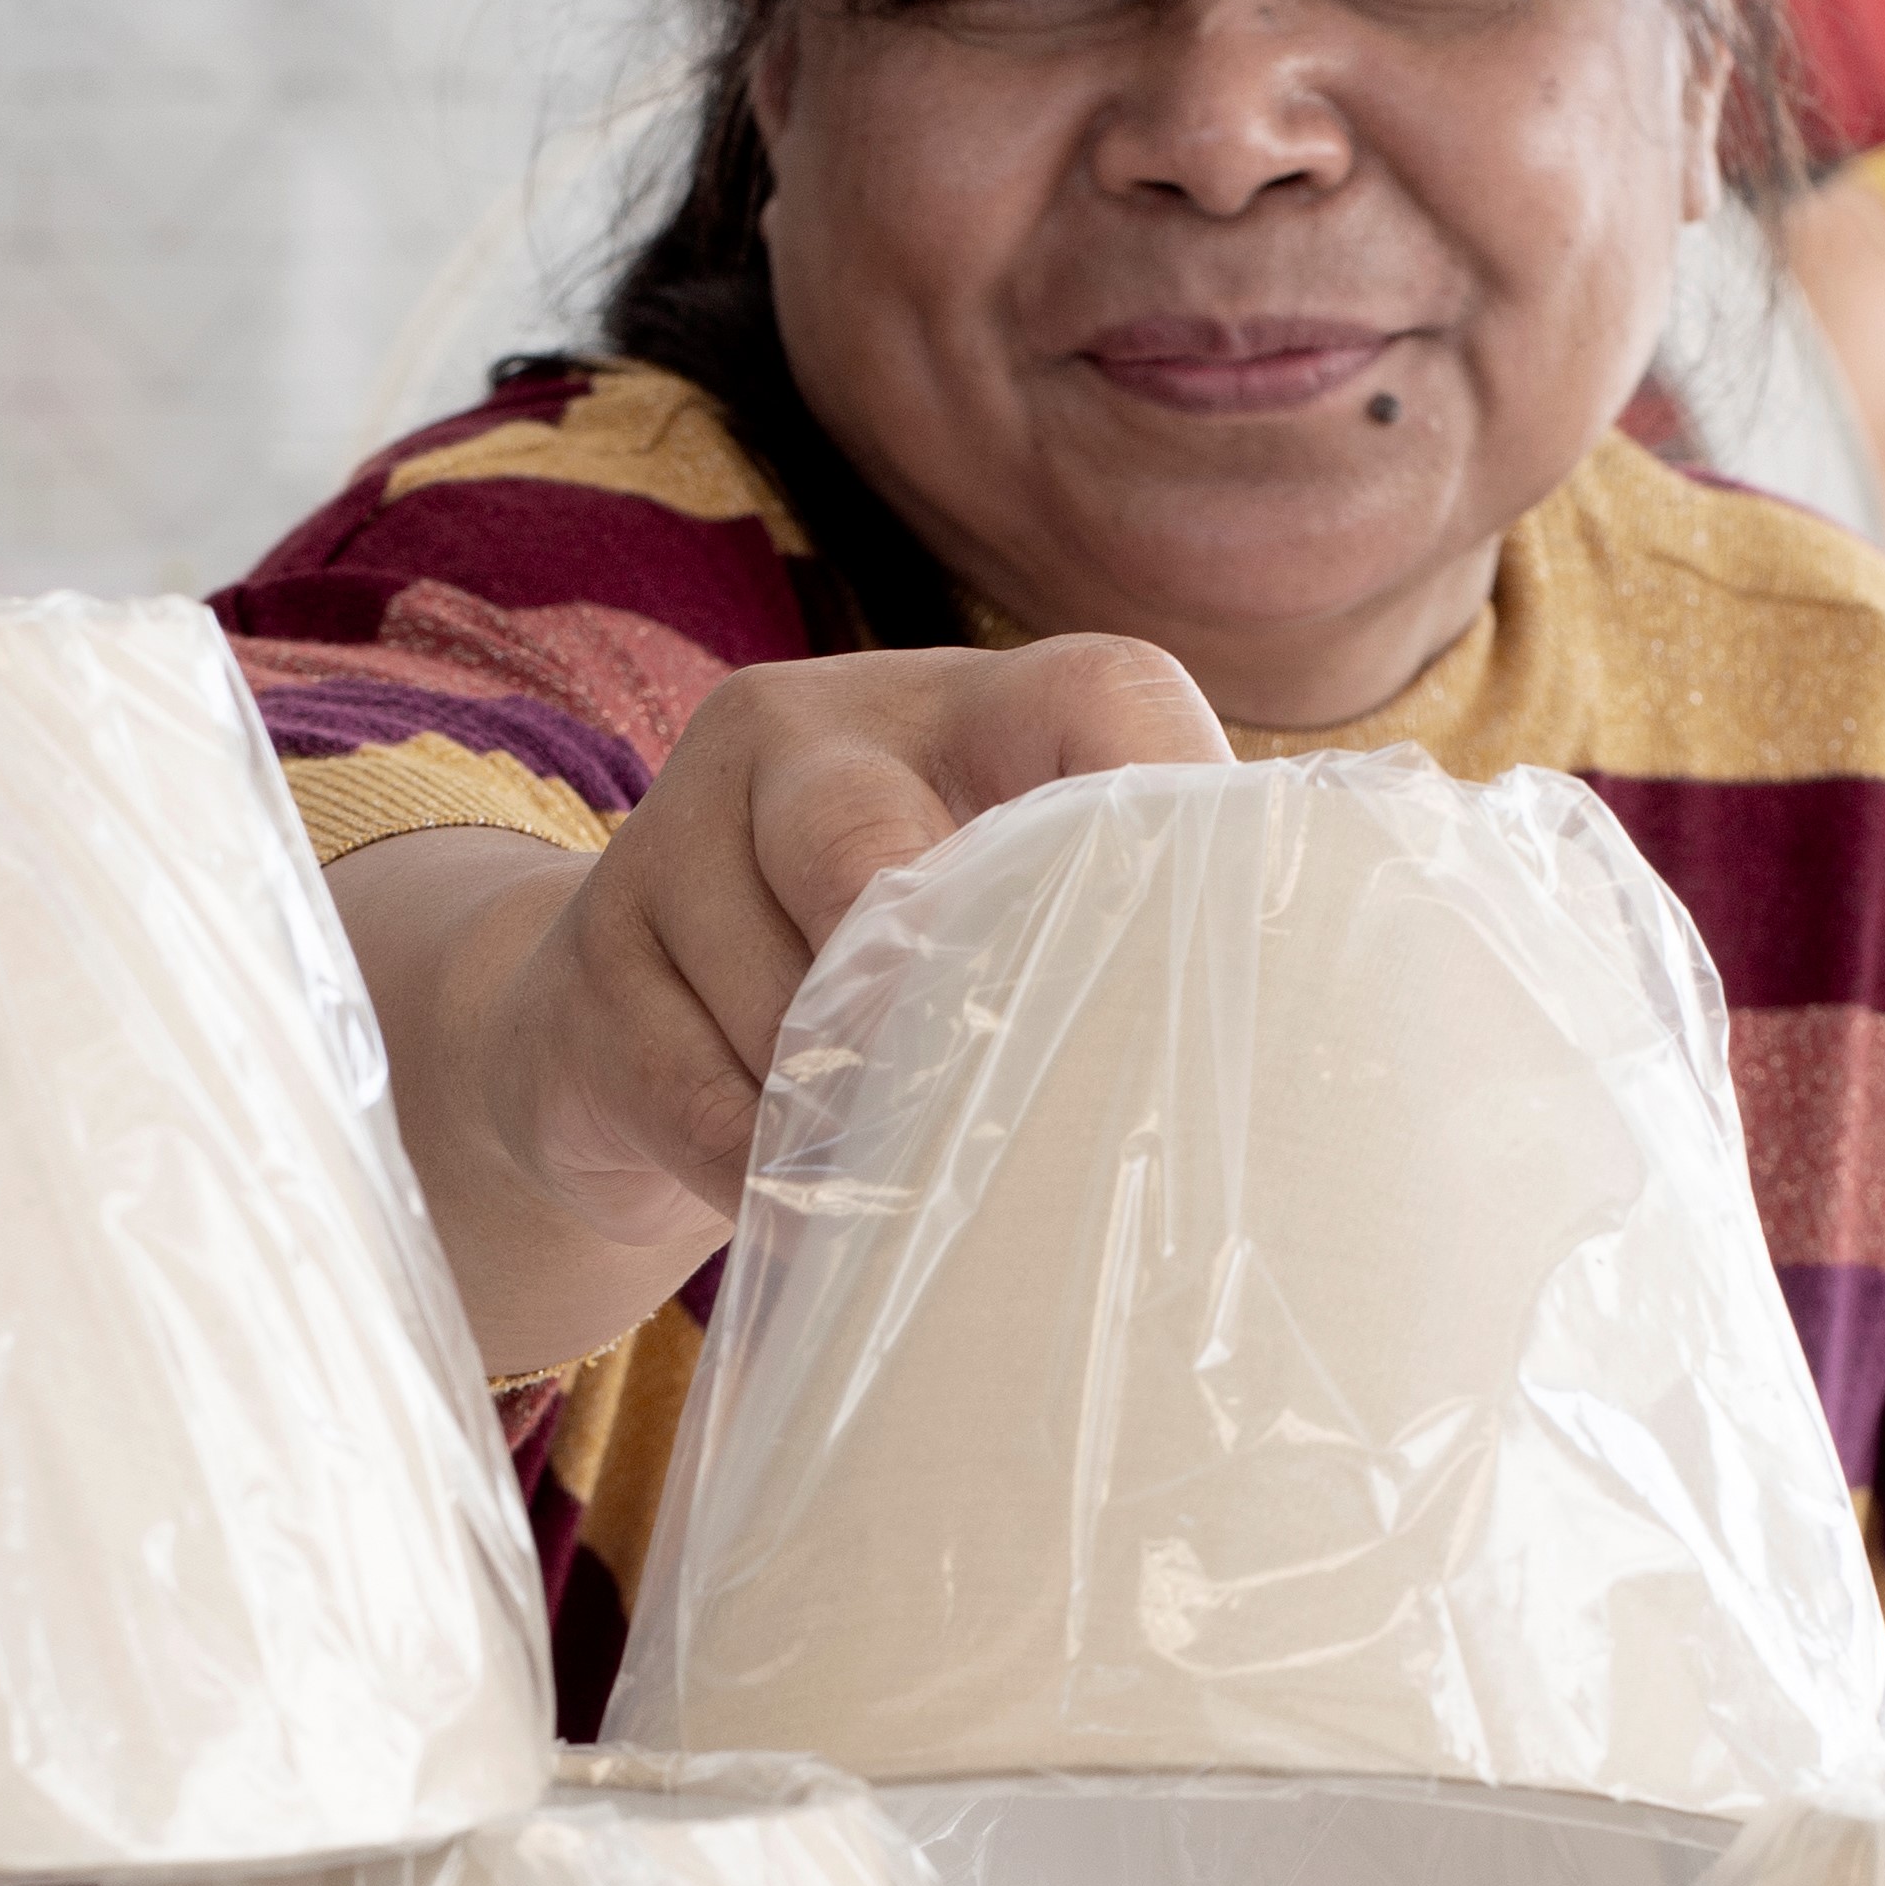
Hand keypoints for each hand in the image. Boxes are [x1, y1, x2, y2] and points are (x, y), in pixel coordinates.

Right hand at [333, 637, 1228, 1371]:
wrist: (613, 1032)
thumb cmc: (878, 993)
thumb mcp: (985, 922)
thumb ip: (1101, 947)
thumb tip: (1289, 1074)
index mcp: (969, 707)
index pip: (1098, 696)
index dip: (1164, 794)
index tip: (1193, 946)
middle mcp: (816, 727)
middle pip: (866, 836)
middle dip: (921, 984)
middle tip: (973, 1091)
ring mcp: (681, 824)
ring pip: (776, 988)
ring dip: (840, 1108)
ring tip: (881, 1163)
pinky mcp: (595, 946)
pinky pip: (691, 1084)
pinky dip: (757, 1164)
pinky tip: (789, 1189)